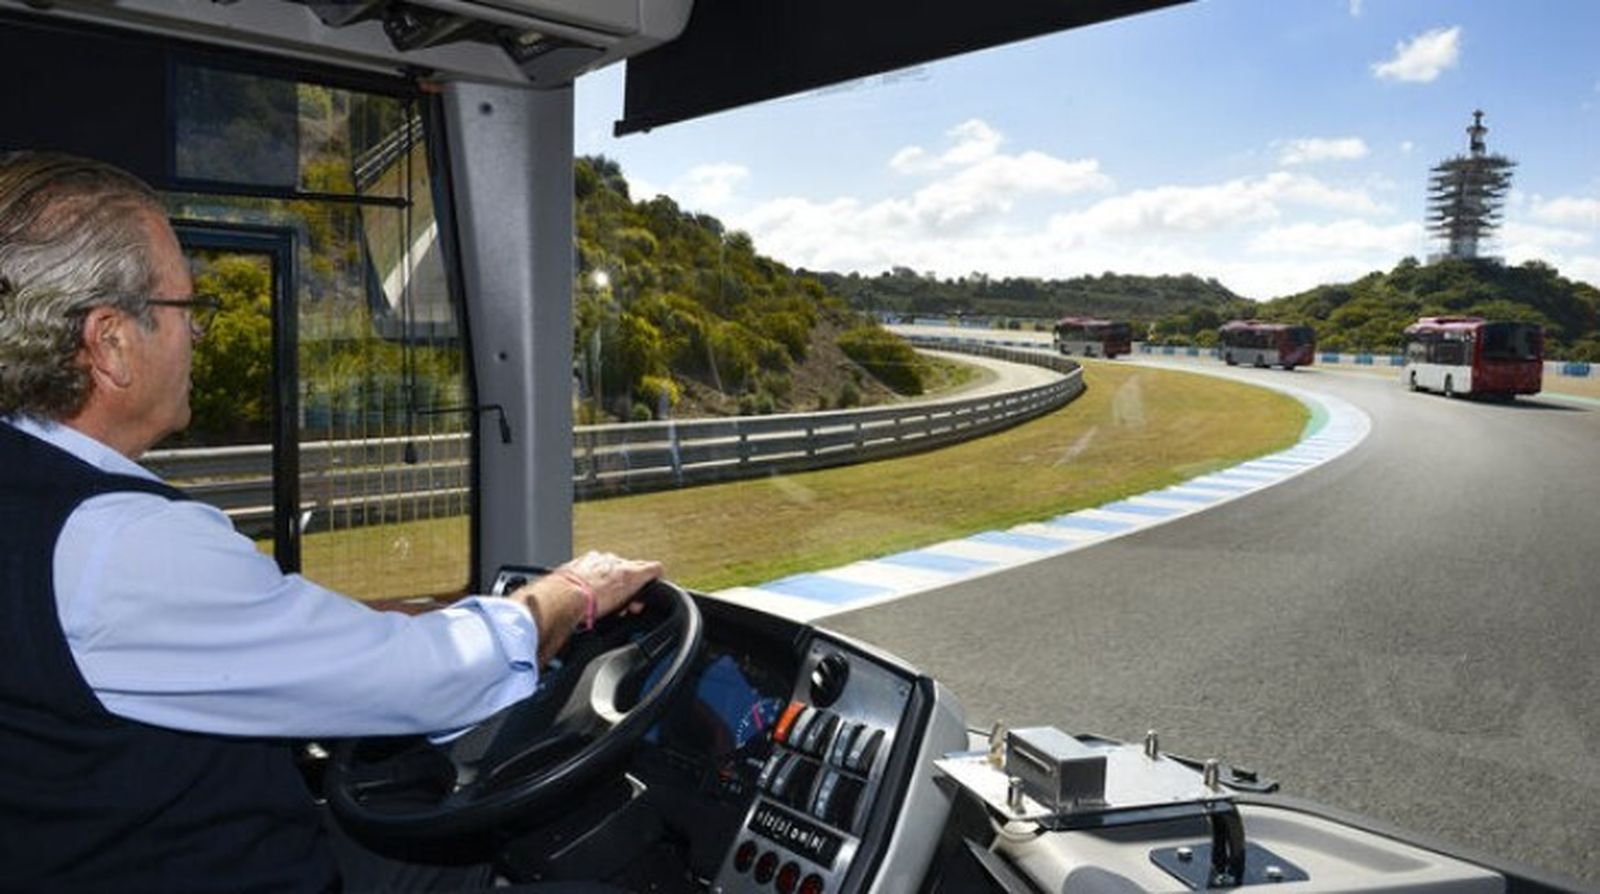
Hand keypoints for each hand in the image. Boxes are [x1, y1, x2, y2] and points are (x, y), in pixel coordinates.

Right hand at [508, 551, 662, 663]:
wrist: (563, 597)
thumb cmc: (557, 600)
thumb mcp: (563, 596)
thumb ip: (568, 599)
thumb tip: (560, 615)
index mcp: (585, 565)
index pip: (605, 572)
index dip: (611, 588)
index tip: (611, 603)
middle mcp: (603, 562)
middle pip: (623, 572)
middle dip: (626, 590)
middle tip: (625, 608)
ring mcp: (619, 567)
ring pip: (638, 573)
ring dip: (637, 590)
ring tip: (633, 607)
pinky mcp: (633, 575)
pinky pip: (654, 570)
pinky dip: (657, 581)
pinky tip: (657, 592)